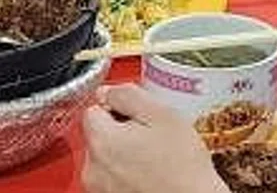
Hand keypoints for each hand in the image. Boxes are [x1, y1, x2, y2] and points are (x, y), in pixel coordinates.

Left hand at [81, 86, 226, 192]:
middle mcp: (93, 168)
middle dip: (121, 131)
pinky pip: (113, 177)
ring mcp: (101, 188)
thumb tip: (108, 92)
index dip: (119, 107)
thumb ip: (127, 94)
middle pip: (99, 134)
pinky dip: (128, 174)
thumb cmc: (183, 169)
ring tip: (155, 159)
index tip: (140, 116)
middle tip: (152, 138)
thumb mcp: (162, 115)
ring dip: (125, 153)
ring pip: (107, 157)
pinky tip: (151, 175)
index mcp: (101, 140)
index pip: (94, 108)